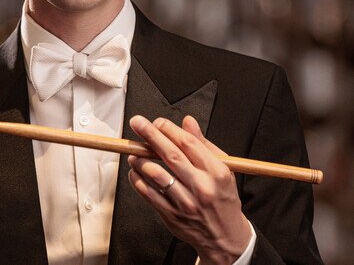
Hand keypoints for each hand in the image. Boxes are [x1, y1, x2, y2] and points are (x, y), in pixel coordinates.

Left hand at [127, 115, 250, 264]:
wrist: (226, 237)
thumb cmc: (222, 198)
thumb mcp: (223, 168)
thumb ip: (203, 143)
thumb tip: (187, 122)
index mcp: (216, 172)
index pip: (188, 143)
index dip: (169, 129)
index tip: (157, 122)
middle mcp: (201, 187)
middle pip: (171, 155)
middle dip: (151, 135)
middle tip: (137, 123)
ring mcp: (185, 203)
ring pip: (156, 175)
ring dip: (140, 159)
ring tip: (134, 152)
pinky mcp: (172, 216)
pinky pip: (148, 193)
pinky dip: (137, 179)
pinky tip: (135, 171)